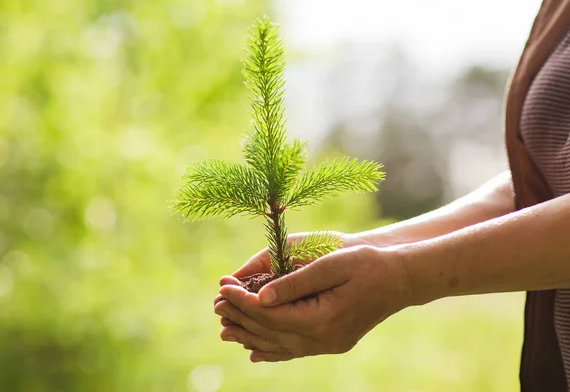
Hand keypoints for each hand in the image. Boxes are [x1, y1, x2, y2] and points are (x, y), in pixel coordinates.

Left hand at [213, 245, 410, 361]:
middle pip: (270, 332)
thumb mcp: (331, 264)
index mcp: (323, 319)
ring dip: (250, 336)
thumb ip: (294, 282)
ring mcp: (328, 345)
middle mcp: (324, 339)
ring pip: (279, 346)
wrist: (400, 278)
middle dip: (240, 317)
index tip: (221, 286)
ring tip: (225, 328)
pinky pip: (294, 351)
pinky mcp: (331, 343)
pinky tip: (254, 351)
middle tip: (216, 304)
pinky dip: (272, 350)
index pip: (269, 314)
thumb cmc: (367, 263)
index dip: (242, 301)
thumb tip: (259, 297)